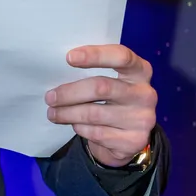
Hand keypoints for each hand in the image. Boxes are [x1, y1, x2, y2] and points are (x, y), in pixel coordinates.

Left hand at [45, 44, 156, 168]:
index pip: (121, 56)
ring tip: (52, 113)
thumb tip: (58, 73)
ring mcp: (142, 118)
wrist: (130, 138)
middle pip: (101, 87)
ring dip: (67, 113)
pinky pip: (96, 133)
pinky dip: (80, 128)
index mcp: (140, 71)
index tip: (69, 57)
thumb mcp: (111, 82)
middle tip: (50, 97)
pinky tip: (73, 125)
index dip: (95, 55)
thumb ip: (94, 74)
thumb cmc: (113, 101)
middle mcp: (145, 93)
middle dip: (70, 92)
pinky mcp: (134, 140)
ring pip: (94, 113)